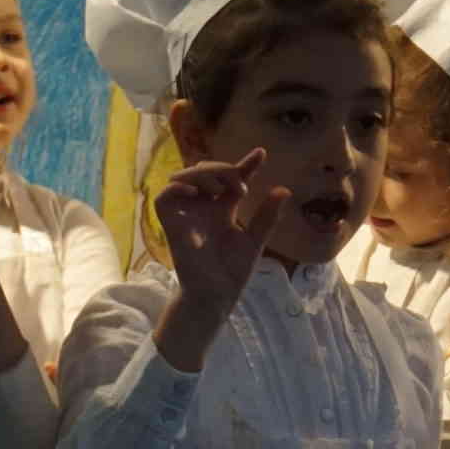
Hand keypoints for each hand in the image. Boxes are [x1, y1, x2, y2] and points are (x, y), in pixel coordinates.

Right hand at [155, 148, 287, 320]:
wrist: (217, 295)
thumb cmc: (232, 271)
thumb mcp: (255, 240)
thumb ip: (266, 216)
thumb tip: (285, 189)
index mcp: (222, 208)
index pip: (232, 178)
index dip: (245, 164)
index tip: (261, 154)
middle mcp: (203, 207)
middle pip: (205, 170)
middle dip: (223, 168)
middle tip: (241, 185)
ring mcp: (186, 214)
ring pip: (183, 176)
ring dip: (202, 173)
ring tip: (222, 187)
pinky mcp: (171, 224)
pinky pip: (164, 197)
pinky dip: (177, 188)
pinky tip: (197, 192)